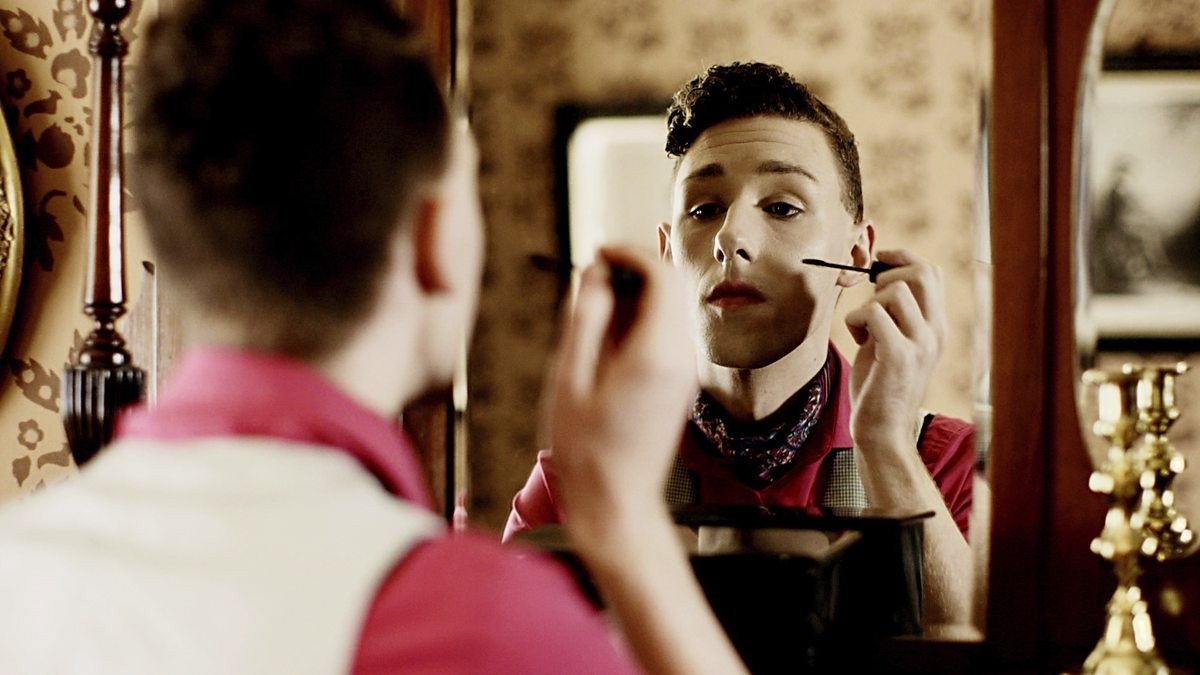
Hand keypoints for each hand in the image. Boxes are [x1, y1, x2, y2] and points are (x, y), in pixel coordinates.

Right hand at [546, 246, 697, 534]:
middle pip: (670, 288)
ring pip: (669, 310)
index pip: (661, 276)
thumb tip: (595, 273)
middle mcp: (680, 358)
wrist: (617, 503)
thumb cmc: (587, 450)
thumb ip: (585, 318)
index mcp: (656, 352)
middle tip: (592, 271)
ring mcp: (684, 373)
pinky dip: (641, 319)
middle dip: (634, 269)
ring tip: (593, 301)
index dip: (630, 252)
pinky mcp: (678, 385)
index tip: (598, 251)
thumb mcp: (570, 377)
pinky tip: (607, 332)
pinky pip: (666, 334)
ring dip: (636, 294)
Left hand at [843, 249, 945, 451]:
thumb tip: (880, 278)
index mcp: (935, 327)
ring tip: (865, 329)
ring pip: (895, 290)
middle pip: (921, 272)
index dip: (903, 258)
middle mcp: (934, 332)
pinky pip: (873, 313)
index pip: (931, 272)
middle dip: (888, 273)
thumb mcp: (894, 343)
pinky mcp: (898, 356)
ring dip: (869, 303)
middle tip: (870, 296)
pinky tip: (859, 341)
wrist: (882, 431)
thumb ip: (896, 315)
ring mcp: (919, 343)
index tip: (880, 261)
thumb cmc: (880, 386)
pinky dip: (856, 321)